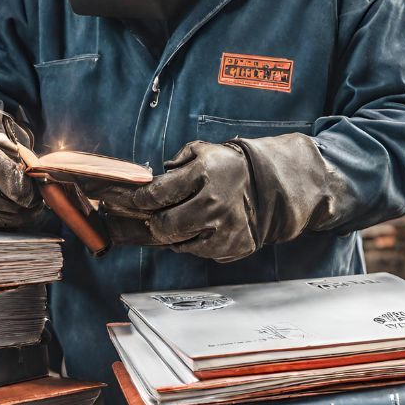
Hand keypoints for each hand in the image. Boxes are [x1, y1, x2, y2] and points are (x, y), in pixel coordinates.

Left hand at [100, 141, 256, 261]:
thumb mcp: (201, 151)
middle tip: (156, 218)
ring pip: (182, 244)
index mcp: (204, 174)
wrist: (265, 183)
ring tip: (181, 223)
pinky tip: (200, 231)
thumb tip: (154, 179)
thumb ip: (175, 162)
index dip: (142, 199)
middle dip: (156, 223)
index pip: (159, 193)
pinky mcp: (236, 244)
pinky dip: (196, 245)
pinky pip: (202, 253)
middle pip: (167, 225)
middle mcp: (215, 202)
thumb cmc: (224, 167)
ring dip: (176, 236)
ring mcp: (227, 227)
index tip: (139, 200)